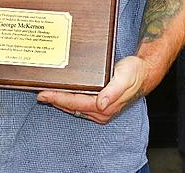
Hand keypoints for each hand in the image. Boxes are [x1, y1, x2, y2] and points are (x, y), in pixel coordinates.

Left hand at [36, 55, 150, 124]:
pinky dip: (69, 100)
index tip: (44, 94)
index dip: (58, 99)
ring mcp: (101, 110)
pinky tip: (63, 94)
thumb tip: (101, 103)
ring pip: (74, 107)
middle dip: (55, 101)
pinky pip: (80, 104)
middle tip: (39, 93)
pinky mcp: (101, 105)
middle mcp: (101, 112)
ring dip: (60, 101)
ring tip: (46, 94)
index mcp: (105, 106)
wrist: (145, 72)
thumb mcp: (125, 78)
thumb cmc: (135, 73)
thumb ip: (113, 92)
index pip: (75, 103)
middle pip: (72, 107)